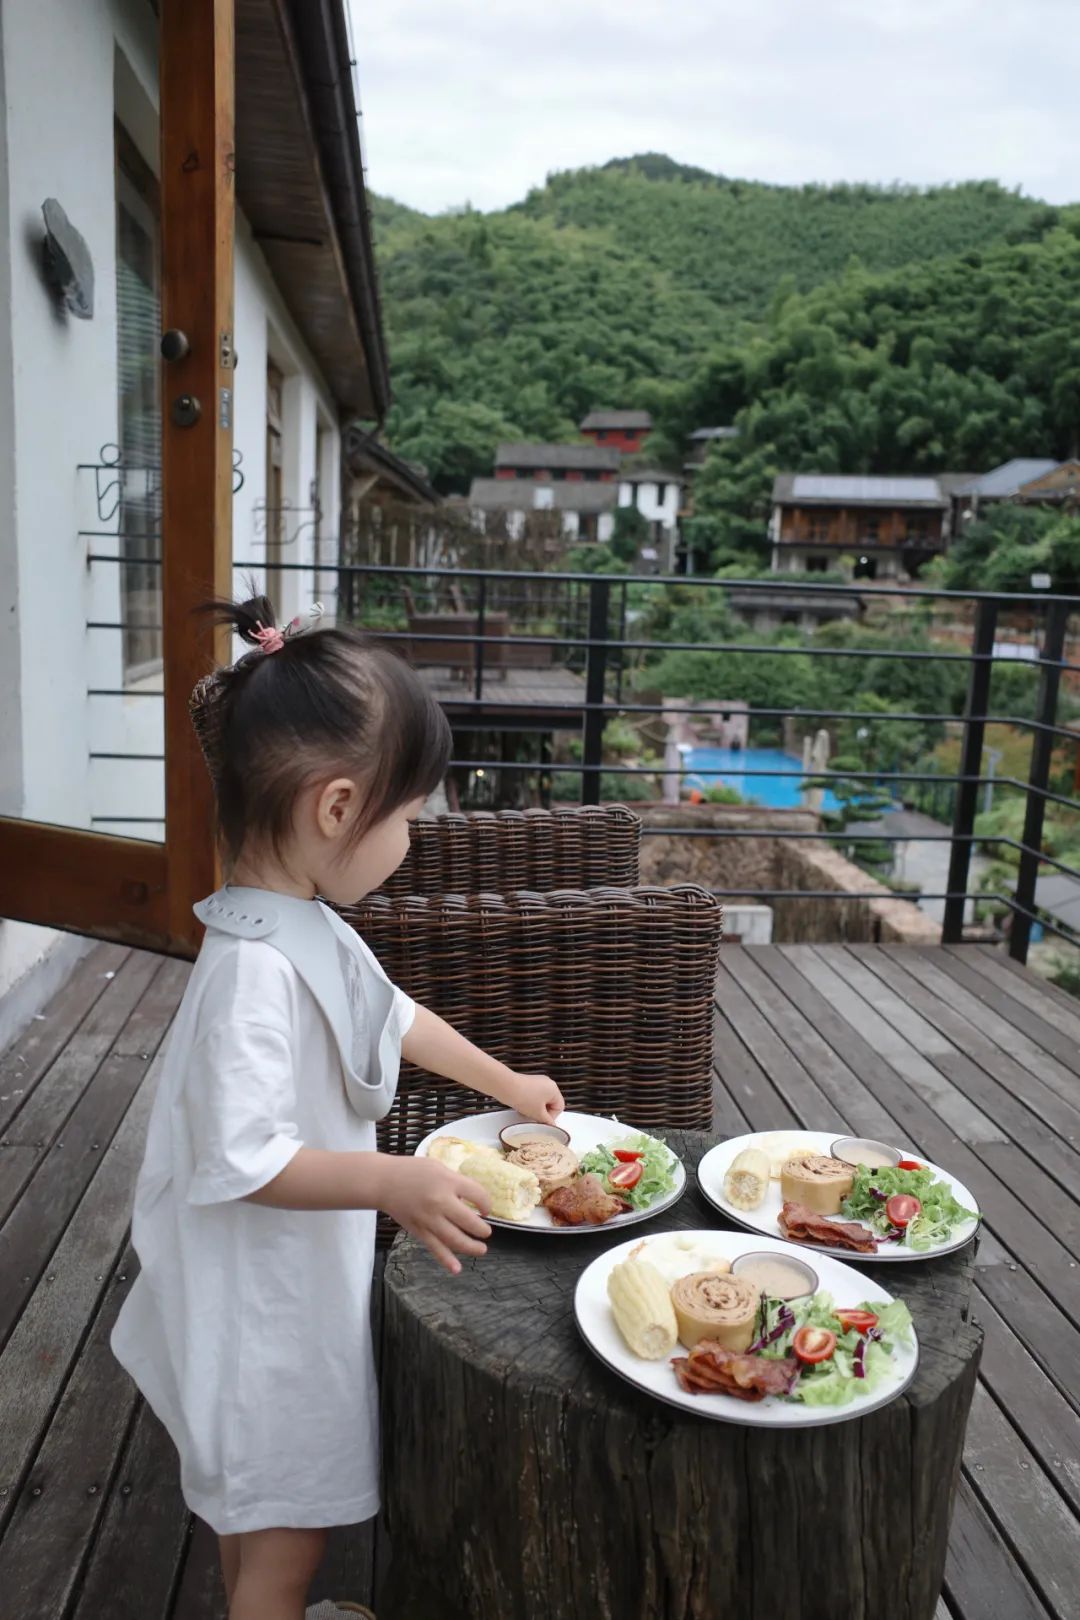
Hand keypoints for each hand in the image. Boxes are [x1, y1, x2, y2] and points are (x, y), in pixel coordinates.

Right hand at [379, 1157, 492, 1276]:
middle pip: (469, 1221)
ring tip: (482, 1250)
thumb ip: (455, 1182)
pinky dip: (446, 1260)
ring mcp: (429, 1219)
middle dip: (482, 1230)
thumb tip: (471, 1199)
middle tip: (486, 1232)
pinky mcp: (419, 1231)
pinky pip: (435, 1248)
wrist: (384, 1182)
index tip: (486, 1209)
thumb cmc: (412, 1171)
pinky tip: (457, 1269)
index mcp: (448, 1182)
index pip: (477, 1195)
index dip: (486, 1203)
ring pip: (455, 1239)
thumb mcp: (438, 1168)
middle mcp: (440, 1202)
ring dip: (471, 1247)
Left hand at [498, 1071, 564, 1124]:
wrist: (506, 1087)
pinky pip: (533, 1096)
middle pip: (550, 1103)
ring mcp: (538, 1081)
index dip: (551, 1117)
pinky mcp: (528, 1082)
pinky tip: (522, 1107)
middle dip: (542, 1112)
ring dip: (535, 1109)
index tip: (543, 1122)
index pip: (559, 1107)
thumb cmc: (523, 1097)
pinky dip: (529, 1103)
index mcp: (554, 1089)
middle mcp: (548, 1083)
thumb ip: (547, 1121)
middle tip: (534, 1118)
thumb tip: (552, 1125)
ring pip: (541, 1101)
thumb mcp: (538, 1113)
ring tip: (526, 1113)